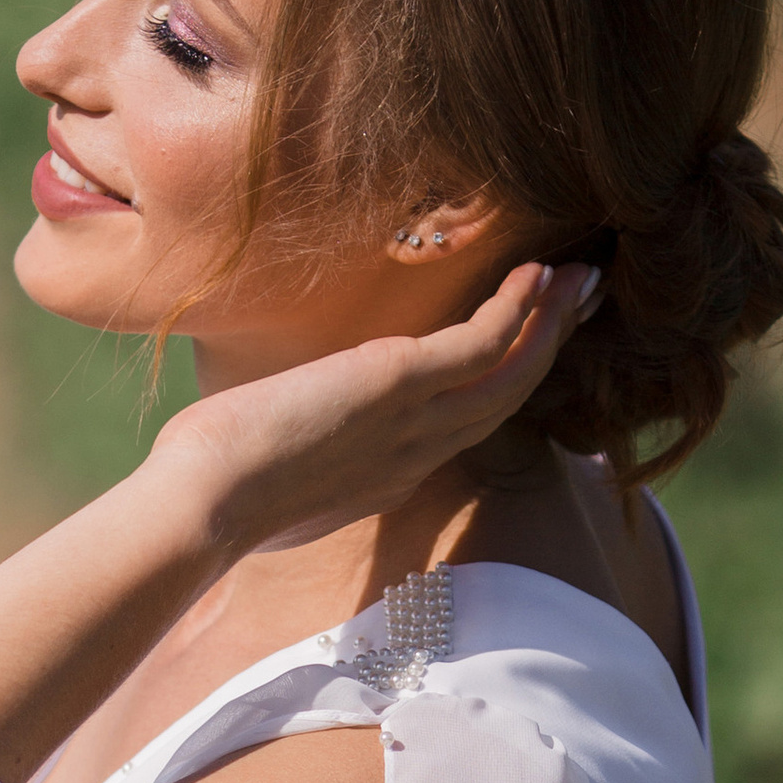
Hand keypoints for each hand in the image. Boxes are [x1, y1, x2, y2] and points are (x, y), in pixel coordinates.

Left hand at [149, 260, 594, 554]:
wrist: (201, 509)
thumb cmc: (209, 499)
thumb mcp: (266, 482)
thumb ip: (289, 459)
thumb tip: (263, 441)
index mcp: (386, 477)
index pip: (460, 427)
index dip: (501, 384)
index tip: (524, 348)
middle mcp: (414, 457)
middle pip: (504, 398)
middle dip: (546, 346)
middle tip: (581, 298)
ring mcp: (413, 425)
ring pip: (509, 374)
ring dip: (550, 323)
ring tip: (582, 276)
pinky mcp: (399, 388)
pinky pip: (481, 346)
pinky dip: (515, 311)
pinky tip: (536, 274)